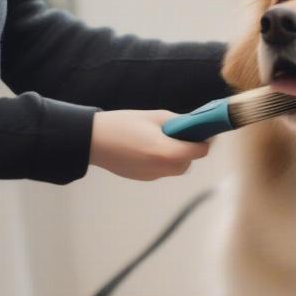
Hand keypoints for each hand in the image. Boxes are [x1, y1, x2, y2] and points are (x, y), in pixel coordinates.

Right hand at [89, 110, 208, 180]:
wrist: (91, 140)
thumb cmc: (123, 124)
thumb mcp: (155, 117)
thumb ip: (179, 122)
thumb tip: (196, 125)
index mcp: (167, 151)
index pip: (199, 151)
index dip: (204, 141)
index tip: (204, 132)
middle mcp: (163, 168)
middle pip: (189, 162)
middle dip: (190, 149)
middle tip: (183, 134)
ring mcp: (153, 176)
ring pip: (177, 168)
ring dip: (178, 156)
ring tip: (166, 141)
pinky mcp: (144, 178)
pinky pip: (163, 170)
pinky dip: (164, 161)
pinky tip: (151, 148)